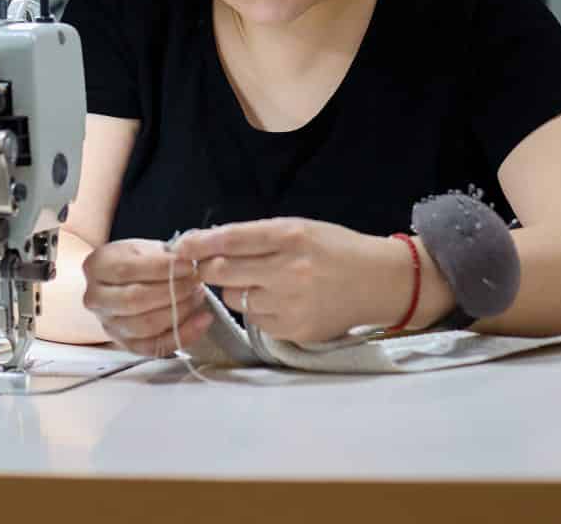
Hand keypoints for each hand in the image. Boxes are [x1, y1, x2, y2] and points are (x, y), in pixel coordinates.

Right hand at [81, 238, 212, 356]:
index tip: (188, 265)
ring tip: (197, 297)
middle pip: (134, 300)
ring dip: (178, 312)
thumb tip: (188, 261)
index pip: (126, 270)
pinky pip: (154, 347)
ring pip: (144, 326)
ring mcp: (109, 324)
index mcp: (96, 266)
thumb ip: (164, 254)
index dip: (161, 269)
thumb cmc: (138, 262)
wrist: (121, 284)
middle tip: (195, 282)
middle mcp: (95, 299)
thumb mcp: (145, 247)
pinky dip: (183, 335)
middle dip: (172, 291)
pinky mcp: (125, 344)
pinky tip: (201, 321)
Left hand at [175, 218, 416, 343]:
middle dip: (208, 268)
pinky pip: (256, 320)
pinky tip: (281, 301)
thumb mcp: (301, 229)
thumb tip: (209, 244)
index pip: (231, 239)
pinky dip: (259, 310)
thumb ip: (258, 237)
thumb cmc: (336, 249)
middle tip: (207, 267)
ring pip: (236, 298)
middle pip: (223, 272)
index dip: (200, 243)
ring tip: (264, 282)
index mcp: (291, 237)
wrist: (379, 281)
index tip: (181, 246)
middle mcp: (289, 270)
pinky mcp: (294, 330)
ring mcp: (291, 304)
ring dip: (239, 289)